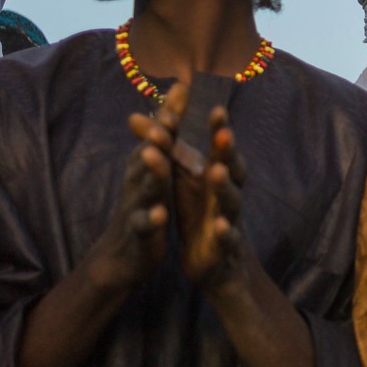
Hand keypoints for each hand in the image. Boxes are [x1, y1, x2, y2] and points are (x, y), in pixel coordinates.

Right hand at [89, 110, 174, 290]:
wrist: (123, 255)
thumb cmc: (145, 203)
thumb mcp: (155, 167)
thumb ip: (166, 132)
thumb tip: (176, 92)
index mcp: (148, 165)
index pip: (159, 134)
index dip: (169, 113)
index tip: (183, 86)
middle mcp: (140, 180)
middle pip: (148, 154)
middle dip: (157, 135)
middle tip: (168, 116)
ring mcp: (138, 206)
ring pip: (144, 186)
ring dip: (151, 171)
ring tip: (155, 155)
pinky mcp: (140, 234)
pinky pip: (145, 225)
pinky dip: (152, 219)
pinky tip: (161, 214)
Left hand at [169, 101, 250, 290]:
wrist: (212, 258)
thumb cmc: (197, 209)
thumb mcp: (177, 177)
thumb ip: (162, 149)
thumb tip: (133, 117)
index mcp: (216, 174)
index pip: (218, 148)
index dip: (219, 130)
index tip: (215, 108)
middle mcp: (227, 191)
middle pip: (232, 168)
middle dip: (227, 152)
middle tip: (222, 134)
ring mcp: (228, 216)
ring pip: (231, 200)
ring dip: (225, 186)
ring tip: (217, 172)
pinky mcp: (223, 245)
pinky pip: (227, 237)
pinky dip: (225, 230)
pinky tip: (220, 225)